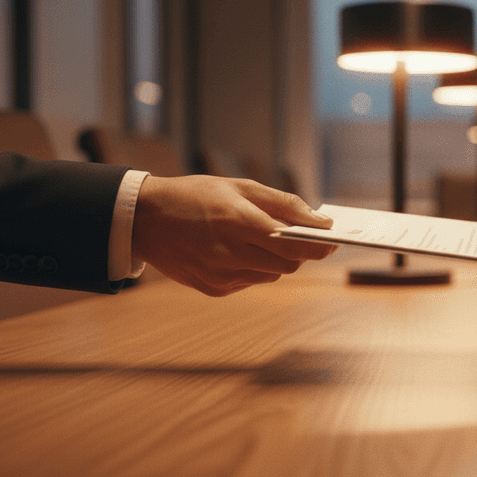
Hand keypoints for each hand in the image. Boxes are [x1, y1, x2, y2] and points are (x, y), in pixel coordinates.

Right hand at [132, 175, 337, 295]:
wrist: (143, 219)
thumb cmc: (196, 195)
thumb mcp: (240, 187)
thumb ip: (284, 204)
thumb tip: (320, 220)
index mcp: (238, 222)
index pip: (295, 246)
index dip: (319, 245)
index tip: (333, 240)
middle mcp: (230, 253)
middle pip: (289, 265)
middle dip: (300, 252)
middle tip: (300, 236)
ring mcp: (221, 275)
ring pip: (272, 275)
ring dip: (276, 260)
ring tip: (259, 238)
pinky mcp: (213, 289)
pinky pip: (250, 282)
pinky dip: (254, 268)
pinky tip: (237, 251)